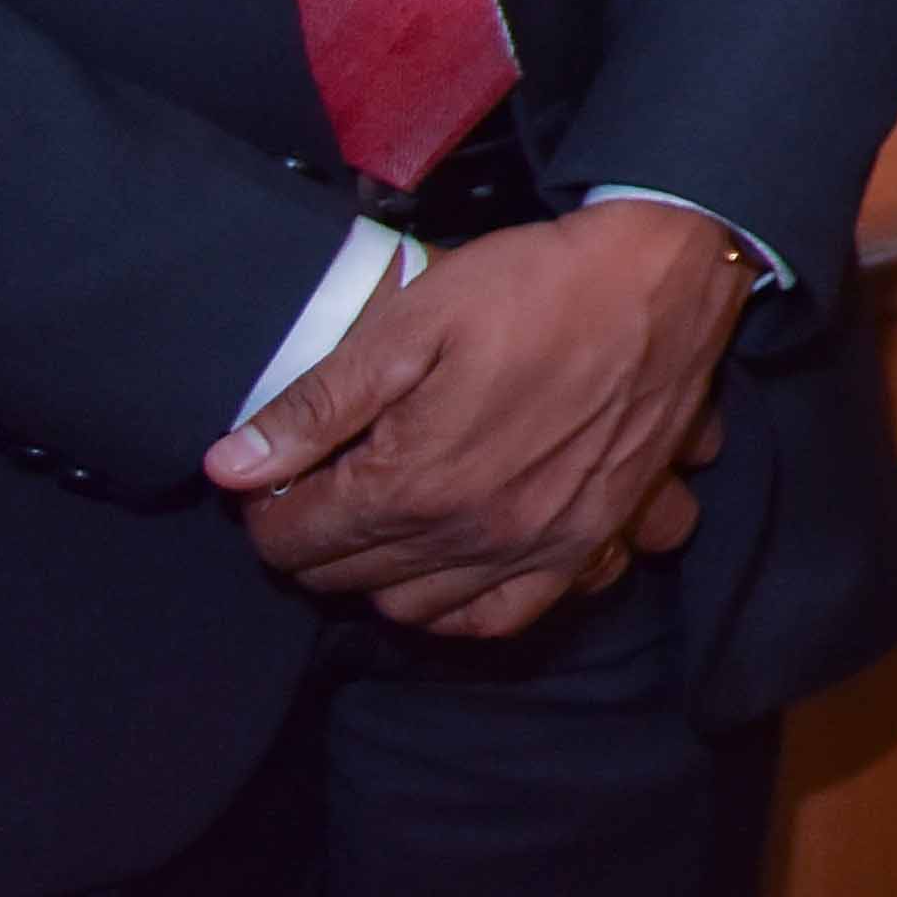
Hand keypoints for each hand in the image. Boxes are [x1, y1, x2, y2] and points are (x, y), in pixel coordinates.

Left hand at [203, 200, 754, 636]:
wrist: (667, 278)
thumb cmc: (535, 286)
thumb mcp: (411, 321)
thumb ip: (318, 404)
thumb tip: (230, 467)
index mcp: (415, 483)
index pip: (296, 537)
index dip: (267, 507)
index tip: (270, 476)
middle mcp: (473, 537)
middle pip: (350, 577)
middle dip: (315, 540)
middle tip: (316, 489)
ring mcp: (538, 549)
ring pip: (419, 610)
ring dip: (380, 577)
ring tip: (377, 525)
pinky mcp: (593, 543)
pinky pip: (507, 617)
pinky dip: (464, 609)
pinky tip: (453, 569)